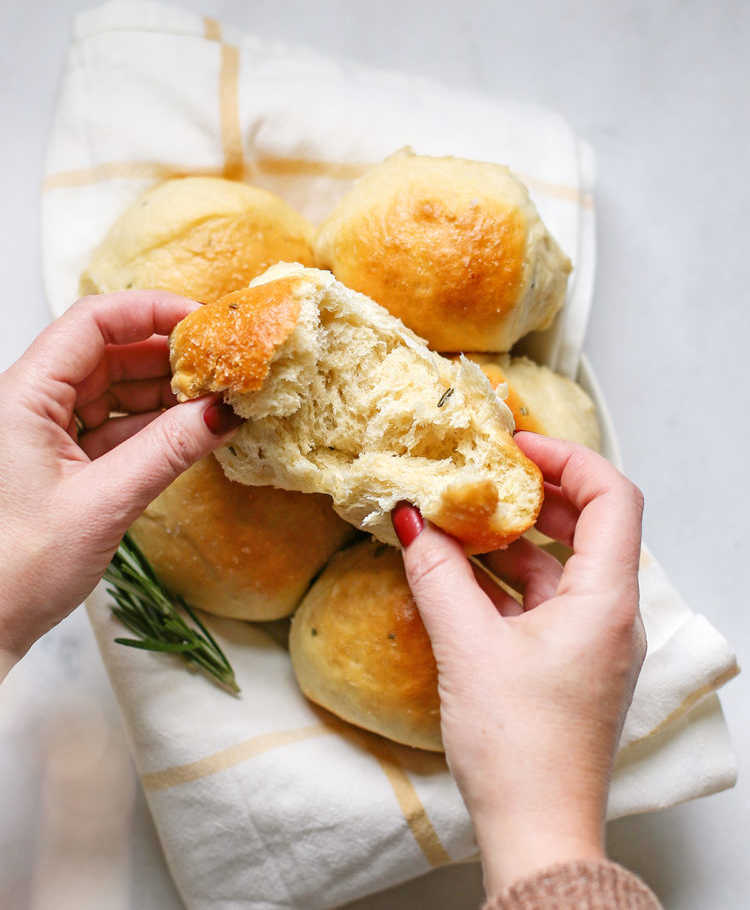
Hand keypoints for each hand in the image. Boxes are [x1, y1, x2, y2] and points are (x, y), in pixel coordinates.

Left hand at [0, 291, 241, 671]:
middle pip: (108, 352)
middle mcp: (32, 403)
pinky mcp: (62, 461)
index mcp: (24, 396)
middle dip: (168, 355)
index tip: (204, 323)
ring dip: (165, 393)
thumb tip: (224, 411)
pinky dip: (153, 427)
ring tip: (217, 399)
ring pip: (115, 389)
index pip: (92, 322)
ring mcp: (46, 431)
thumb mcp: (104, 502)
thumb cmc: (15, 570)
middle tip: (224, 366)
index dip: (150, 311)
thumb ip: (168, 450)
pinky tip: (191, 431)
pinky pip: (114, 426)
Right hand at [392, 432, 645, 895]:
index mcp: (605, 600)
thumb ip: (437, 574)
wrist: (538, 834)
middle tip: (483, 476)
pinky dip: (510, 581)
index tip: (516, 445)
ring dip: (515, 540)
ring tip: (462, 522)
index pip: (612, 497)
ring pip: (563, 565)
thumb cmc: (517, 746)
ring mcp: (595, 642)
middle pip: (590, 525)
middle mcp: (612, 615)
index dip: (568, 458)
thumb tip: (409, 519)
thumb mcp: (467, 647)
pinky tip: (463, 577)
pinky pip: (548, 601)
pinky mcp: (573, 665)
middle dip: (535, 495)